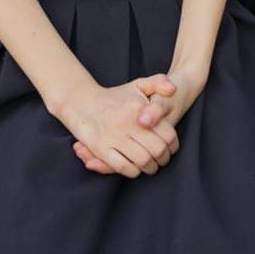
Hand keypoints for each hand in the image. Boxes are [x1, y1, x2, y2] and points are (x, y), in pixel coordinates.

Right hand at [73, 66, 205, 174]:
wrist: (81, 101)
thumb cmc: (114, 96)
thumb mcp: (138, 84)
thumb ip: (159, 82)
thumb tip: (172, 89)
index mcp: (140, 109)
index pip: (167, 134)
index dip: (172, 146)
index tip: (170, 150)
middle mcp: (128, 123)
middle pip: (157, 150)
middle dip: (162, 159)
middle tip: (161, 160)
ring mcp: (114, 136)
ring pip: (142, 160)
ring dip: (149, 168)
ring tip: (150, 166)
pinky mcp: (101, 148)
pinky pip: (123, 166)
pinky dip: (132, 171)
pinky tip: (134, 168)